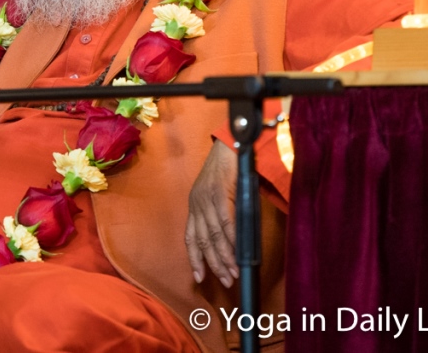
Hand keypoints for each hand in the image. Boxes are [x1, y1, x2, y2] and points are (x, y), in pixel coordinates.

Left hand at [185, 139, 238, 287]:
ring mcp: (207, 198)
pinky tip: (238, 252)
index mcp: (194, 205)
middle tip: (225, 281)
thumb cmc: (228, 171)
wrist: (231, 146)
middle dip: (213, 263)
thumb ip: (220, 216)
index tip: (199, 277)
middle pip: (202, 240)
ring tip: (233, 273)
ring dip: (225, 256)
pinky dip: (232, 240)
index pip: (190, 237)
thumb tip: (231, 243)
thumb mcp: (218, 195)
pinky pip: (226, 221)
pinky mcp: (220, 193)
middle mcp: (196, 203)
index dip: (194, 258)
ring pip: (214, 234)